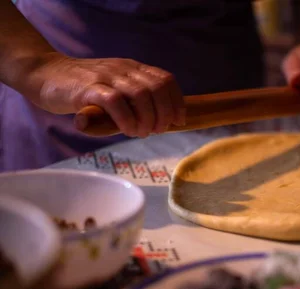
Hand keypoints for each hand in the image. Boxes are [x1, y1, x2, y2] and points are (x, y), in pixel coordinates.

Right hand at [26, 53, 184, 136]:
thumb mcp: (115, 87)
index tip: (178, 121)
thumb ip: (135, 99)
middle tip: (156, 131)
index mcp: (133, 69)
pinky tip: (126, 130)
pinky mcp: (89, 89)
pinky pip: (115, 102)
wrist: (45, 74)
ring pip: (140, 95)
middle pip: (157, 89)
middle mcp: (123, 70)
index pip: (166, 80)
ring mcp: (106, 78)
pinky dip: (127, 119)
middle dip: (163, 114)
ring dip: (146, 119)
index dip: (177, 102)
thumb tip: (161, 122)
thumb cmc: (84, 88)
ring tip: (141, 133)